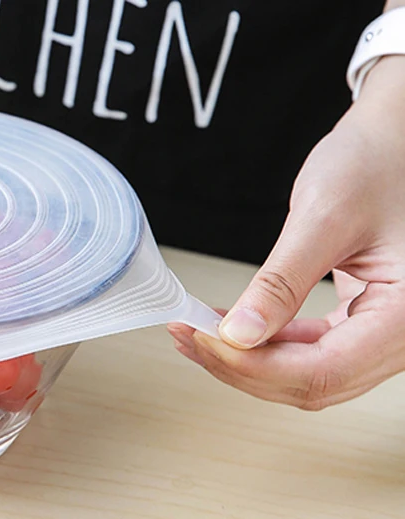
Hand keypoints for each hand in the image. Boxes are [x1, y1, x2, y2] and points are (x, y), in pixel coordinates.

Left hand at [169, 56, 404, 409]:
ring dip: (248, 360)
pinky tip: (225, 328)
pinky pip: (310, 350)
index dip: (255, 365)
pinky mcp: (360, 320)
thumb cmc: (377, 163)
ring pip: (308, 373)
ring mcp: (383, 332)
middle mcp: (403, 334)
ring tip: (194, 332)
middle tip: (188, 336)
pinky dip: (265, 343)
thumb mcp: (323, 218)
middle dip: (243, 367)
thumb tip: (238, 335)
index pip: (323, 371)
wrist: (395, 141)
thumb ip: (280, 282)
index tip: (204, 339)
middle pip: (314, 383)